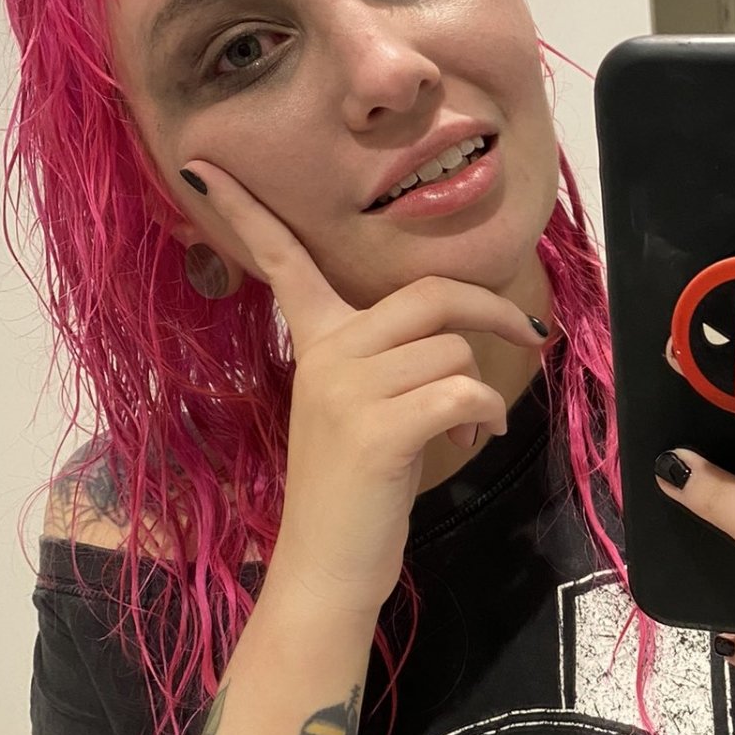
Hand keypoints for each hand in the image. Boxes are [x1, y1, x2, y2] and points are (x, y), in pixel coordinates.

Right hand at [177, 160, 547, 617]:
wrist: (327, 569)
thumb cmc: (356, 493)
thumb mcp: (358, 411)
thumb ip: (386, 360)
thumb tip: (458, 330)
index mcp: (314, 344)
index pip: (282, 262)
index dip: (248, 212)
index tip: (204, 165)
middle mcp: (326, 355)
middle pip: (429, 295)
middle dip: (492, 307)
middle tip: (530, 331)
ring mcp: (348, 389)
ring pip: (455, 351)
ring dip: (481, 390)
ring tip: (462, 427)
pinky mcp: (378, 427)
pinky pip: (464, 390)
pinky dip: (485, 414)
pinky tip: (470, 439)